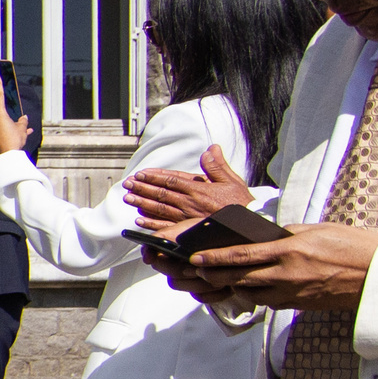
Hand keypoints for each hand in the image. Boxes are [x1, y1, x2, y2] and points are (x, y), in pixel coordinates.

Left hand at [0, 77, 32, 153]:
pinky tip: (24, 133)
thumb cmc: (13, 141)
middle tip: (18, 125)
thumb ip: (23, 121)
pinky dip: (14, 131)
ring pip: (6, 122)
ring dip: (15, 125)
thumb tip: (24, 118)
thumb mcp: (22, 129)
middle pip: (4, 112)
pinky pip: (6, 130)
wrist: (7, 157)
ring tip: (24, 132)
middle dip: (13, 117)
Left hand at [125, 145, 254, 228]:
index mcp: (199, 189)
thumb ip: (218, 165)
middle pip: (161, 193)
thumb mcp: (232, 181)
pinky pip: (167, 226)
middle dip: (142, 188)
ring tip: (128, 198)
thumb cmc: (241, 204)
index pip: (171, 180)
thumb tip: (210, 149)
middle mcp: (190, 202)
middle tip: (127, 184)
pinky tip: (139, 220)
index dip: (154, 177)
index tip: (140, 174)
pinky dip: (152, 223)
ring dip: (142, 203)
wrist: (250, 226)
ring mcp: (187, 217)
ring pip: (160, 209)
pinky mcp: (189, 229)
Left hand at [184, 223, 377, 311]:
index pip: (242, 254)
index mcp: (290, 250)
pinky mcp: (300, 304)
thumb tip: (263, 236)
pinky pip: (269, 301)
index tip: (196, 256)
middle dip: (214, 274)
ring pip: (251, 292)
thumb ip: (287, 235)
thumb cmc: (353, 246)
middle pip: (239, 277)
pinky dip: (255, 294)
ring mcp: (293, 292)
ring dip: (232, 286)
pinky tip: (249, 287)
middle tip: (197, 269)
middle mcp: (287, 274)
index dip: (215, 257)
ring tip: (218, 278)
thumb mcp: (317, 230)